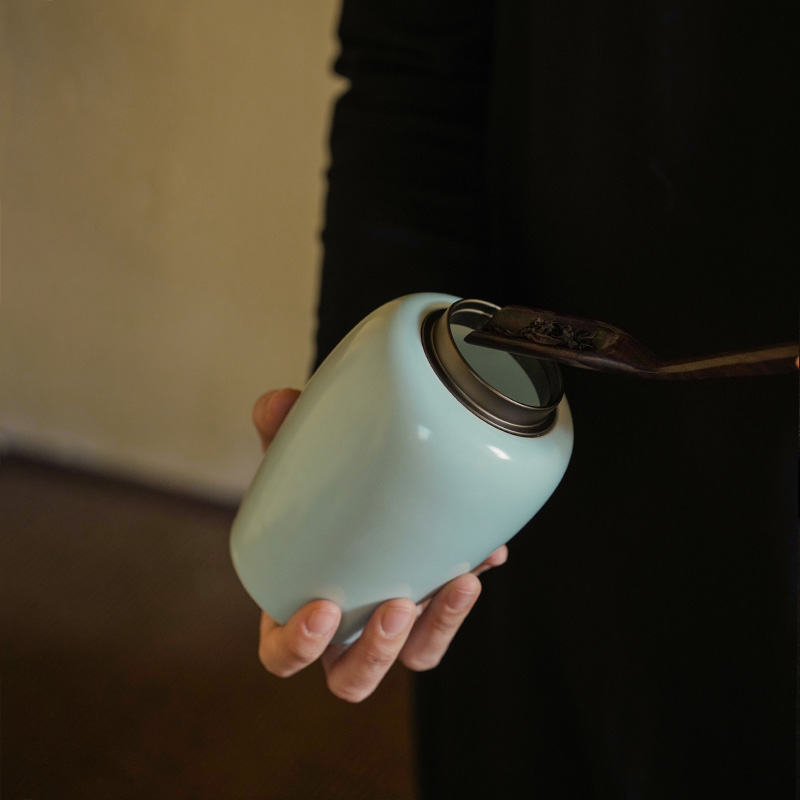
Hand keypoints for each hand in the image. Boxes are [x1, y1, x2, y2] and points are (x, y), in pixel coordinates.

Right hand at [250, 388, 507, 701]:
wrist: (360, 482)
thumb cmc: (317, 490)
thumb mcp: (297, 461)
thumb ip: (281, 433)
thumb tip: (278, 402)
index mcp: (296, 605)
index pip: (282, 655)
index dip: (297, 646)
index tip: (322, 609)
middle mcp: (346, 628)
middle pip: (351, 679)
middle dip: (373, 654)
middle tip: (395, 605)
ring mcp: (392, 622)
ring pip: (413, 661)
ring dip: (436, 629)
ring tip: (458, 582)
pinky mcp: (430, 606)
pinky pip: (449, 620)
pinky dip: (465, 596)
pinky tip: (487, 551)